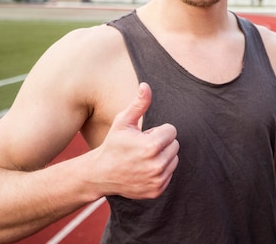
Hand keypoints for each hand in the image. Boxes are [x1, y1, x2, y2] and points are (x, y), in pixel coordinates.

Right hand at [94, 82, 178, 198]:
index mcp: (151, 146)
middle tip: (142, 146)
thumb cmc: (113, 144)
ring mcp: (158, 180)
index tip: (144, 135)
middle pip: (175, 144)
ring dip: (163, 156)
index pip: (172, 131)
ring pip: (174, 159)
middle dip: (161, 142)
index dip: (158, 130)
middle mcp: (157, 165)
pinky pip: (170, 173)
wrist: (101, 173)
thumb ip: (139, 104)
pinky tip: (144, 168)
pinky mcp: (157, 190)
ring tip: (143, 157)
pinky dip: (161, 170)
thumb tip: (146, 85)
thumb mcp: (123, 121)